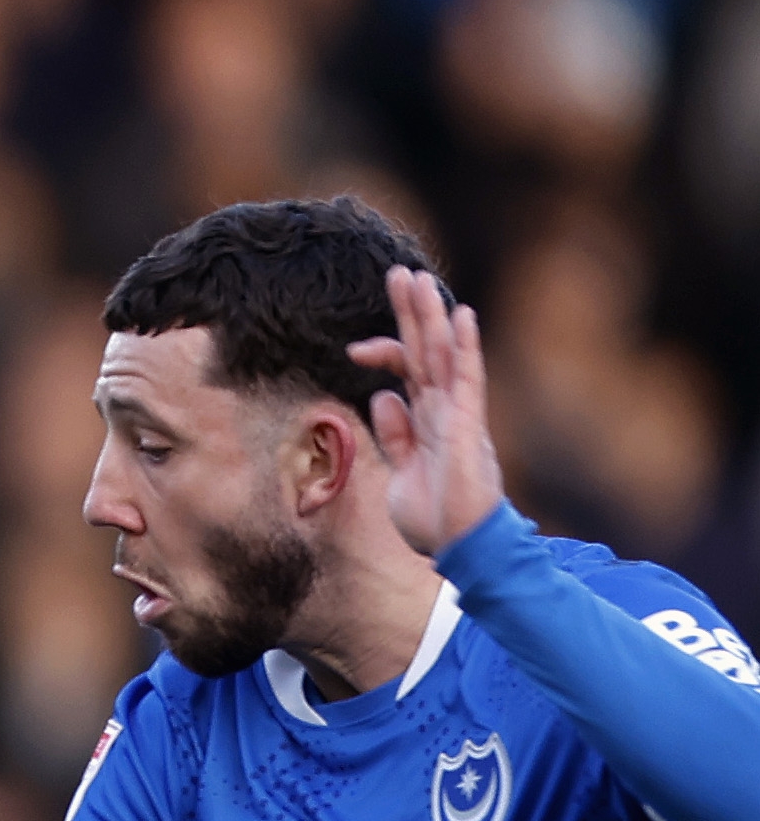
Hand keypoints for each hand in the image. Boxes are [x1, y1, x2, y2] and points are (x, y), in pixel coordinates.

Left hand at [348, 265, 502, 558]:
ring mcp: (458, 414)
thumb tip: (381, 398)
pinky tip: (461, 316)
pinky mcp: (467, 426)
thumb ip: (395, 434)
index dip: (383, 352)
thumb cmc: (434, 516)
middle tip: (397, 273)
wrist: (460, 547)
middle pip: (425, 350)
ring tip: (418, 279)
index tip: (352, 348)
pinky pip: (468, 379)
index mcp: (427, 420)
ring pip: (443, 354)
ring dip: (431, 316)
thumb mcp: (401, 471)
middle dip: (410, 313)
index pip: (406, 372)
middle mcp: (444, 410)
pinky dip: (464, 348)